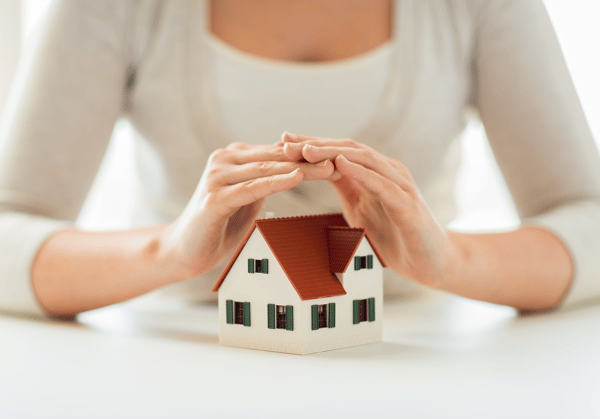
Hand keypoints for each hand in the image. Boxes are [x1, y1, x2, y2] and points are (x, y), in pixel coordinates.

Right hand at [160, 141, 334, 278]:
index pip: (278, 152)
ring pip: (267, 169)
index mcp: (234, 158)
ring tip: (329, 168)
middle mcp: (224, 160)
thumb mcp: (248, 198)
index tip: (338, 157)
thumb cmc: (220, 226)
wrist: (183, 251)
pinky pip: (252, 188)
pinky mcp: (214, 198)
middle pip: (276, 157)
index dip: (308, 154)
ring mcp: (217, 177)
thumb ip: (266, 181)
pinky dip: (275, 183)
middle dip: (311, 159)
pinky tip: (297, 178)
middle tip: (342, 160)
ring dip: (301, 169)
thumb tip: (297, 170)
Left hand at [282, 132, 458, 286]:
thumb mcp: (360, 207)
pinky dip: (361, 172)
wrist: (430, 262)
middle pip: (348, 150)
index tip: (283, 141)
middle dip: (315, 145)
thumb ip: (344, 187)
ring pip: (364, 160)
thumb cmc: (395, 234)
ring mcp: (400, 185)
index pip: (339, 152)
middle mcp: (387, 172)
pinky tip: (342, 164)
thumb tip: (315, 172)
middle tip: (285, 143)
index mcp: (373, 173)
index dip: (311, 145)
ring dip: (333, 153)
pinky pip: (382, 184)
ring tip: (306, 149)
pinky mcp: (408, 204)